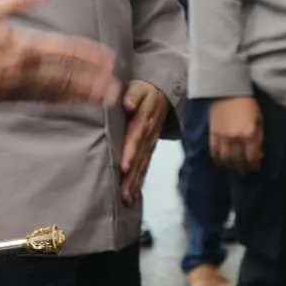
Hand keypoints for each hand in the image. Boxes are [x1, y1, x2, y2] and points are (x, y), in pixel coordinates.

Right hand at [0, 0, 121, 105]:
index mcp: (24, 47)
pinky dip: (55, 100)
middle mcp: (24, 71)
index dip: (88, 55)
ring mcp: (13, 88)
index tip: (109, 60)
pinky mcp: (1, 98)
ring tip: (98, 99)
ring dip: (79, 95)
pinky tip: (59, 100)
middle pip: (66, 78)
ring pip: (54, 93)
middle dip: (92, 84)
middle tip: (116, 91)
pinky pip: (37, 99)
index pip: (65, 50)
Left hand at [118, 81, 169, 205]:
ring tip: (127, 198)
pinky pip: (146, 164)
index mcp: (144, 118)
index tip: (124, 165)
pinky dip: (140, 179)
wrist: (161, 91)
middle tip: (124, 192)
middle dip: (132, 175)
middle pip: (140, 155)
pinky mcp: (151, 147)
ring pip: (143, 163)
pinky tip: (133, 194)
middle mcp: (149, 133)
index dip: (131, 150)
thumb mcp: (138, 87)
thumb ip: (132, 94)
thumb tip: (128, 104)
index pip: (136, 136)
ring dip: (136, 181)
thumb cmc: (143, 89)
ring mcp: (151, 142)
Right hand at [209, 96, 263, 173]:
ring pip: (226, 159)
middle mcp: (236, 139)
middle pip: (238, 161)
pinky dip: (218, 159)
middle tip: (244, 171)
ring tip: (233, 168)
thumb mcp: (258, 119)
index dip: (254, 165)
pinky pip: (214, 152)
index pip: (252, 157)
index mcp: (249, 134)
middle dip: (242, 168)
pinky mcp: (212, 135)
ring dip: (230, 166)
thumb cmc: (247, 104)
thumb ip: (258, 137)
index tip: (255, 167)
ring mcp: (223, 138)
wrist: (228, 91)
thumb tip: (258, 153)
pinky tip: (222, 161)